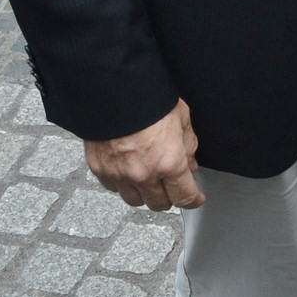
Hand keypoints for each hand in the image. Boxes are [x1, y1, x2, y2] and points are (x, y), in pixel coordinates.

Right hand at [84, 99, 202, 210]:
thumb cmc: (148, 100)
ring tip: (150, 179)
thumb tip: (189, 165)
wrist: (113, 92)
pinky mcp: (100, 171)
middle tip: (173, 186)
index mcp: (169, 162)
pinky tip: (129, 171)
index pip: (184, 196)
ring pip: (135, 201)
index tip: (196, 199)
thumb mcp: (181, 117)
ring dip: (145, 194)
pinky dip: (123, 184)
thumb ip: (188, 146)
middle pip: (159, 204)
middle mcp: (144, 174)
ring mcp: (119, 175)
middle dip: (170, 198)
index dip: (193, 200)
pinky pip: (114, 188)